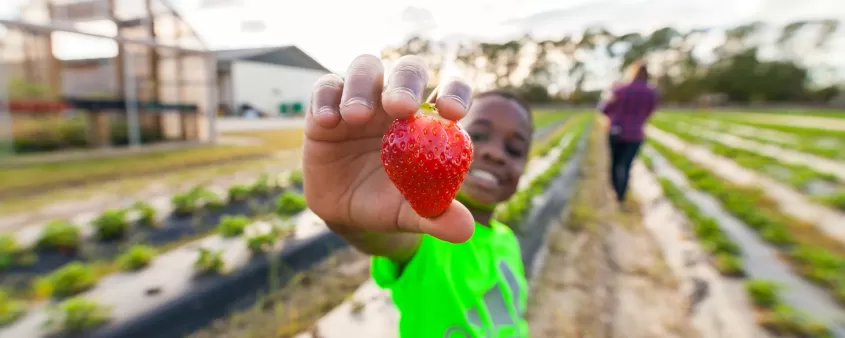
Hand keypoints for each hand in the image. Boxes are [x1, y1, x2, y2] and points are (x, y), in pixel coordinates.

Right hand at [303, 54, 474, 242]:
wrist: (349, 214)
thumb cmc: (391, 204)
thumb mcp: (412, 213)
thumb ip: (437, 216)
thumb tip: (465, 230)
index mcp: (428, 117)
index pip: (449, 89)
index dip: (455, 92)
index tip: (452, 113)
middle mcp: (397, 98)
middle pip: (408, 70)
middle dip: (406, 83)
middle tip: (401, 107)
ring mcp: (362, 97)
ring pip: (365, 68)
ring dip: (362, 87)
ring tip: (356, 116)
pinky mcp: (327, 105)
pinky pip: (326, 89)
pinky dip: (326, 99)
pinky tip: (328, 121)